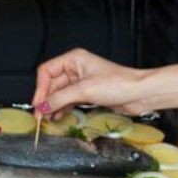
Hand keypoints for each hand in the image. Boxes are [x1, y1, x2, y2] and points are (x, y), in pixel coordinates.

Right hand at [32, 47, 149, 118]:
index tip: (38, 103)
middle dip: (46, 99)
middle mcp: (76, 68)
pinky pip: (68, 100)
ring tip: (48, 118)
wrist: (139, 94)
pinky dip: (62, 108)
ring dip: (53, 105)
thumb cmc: (119, 83)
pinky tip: (59, 116)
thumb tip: (42, 105)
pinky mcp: (87, 93)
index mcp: (74, 59)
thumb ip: (60, 98)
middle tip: (40, 114)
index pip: (47, 71)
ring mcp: (82, 81)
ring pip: (59, 93)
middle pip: (52, 83)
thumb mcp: (84, 90)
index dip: (40, 88)